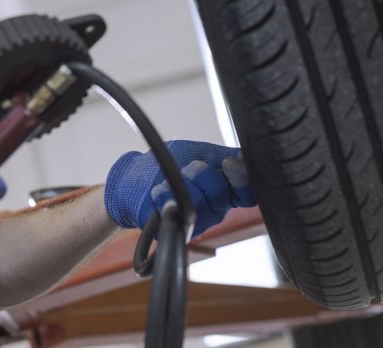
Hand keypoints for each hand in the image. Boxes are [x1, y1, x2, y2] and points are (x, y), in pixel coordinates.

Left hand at [104, 140, 254, 236]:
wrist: (135, 176)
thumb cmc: (169, 163)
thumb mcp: (199, 152)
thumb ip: (223, 155)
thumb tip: (246, 156)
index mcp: (225, 190)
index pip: (247, 194)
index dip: (241, 180)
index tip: (227, 164)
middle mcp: (216, 209)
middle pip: (222, 194)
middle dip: (202, 174)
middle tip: (188, 168)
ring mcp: (197, 222)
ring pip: (200, 204)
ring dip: (182, 182)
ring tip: (169, 179)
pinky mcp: (175, 229)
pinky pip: (176, 212)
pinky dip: (164, 195)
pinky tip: (159, 191)